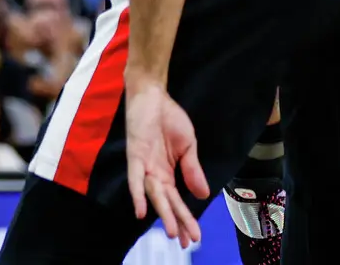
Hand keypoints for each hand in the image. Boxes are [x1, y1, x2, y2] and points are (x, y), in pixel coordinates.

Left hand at [125, 77, 209, 247]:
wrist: (154, 96)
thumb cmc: (170, 119)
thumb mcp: (188, 146)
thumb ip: (192, 170)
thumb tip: (203, 195)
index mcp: (169, 173)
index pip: (178, 200)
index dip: (186, 218)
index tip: (195, 237)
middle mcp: (155, 175)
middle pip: (167, 203)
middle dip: (178, 222)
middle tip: (187, 242)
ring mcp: (144, 167)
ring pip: (155, 195)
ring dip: (163, 213)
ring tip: (173, 232)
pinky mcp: (135, 157)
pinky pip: (136, 180)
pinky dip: (138, 195)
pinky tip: (141, 212)